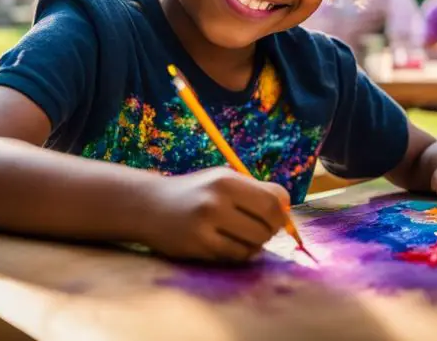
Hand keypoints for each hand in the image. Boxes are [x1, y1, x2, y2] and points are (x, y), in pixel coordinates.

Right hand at [143, 167, 289, 261]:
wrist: (149, 206)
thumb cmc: (195, 192)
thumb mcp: (222, 180)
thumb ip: (254, 190)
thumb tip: (287, 209)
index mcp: (226, 180)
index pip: (274, 199)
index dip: (282, 212)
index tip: (276, 217)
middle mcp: (216, 200)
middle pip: (268, 223)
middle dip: (271, 230)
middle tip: (262, 230)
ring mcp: (206, 225)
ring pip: (255, 242)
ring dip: (256, 243)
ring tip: (243, 236)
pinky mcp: (198, 246)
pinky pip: (236, 256)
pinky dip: (240, 253)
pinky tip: (230, 245)